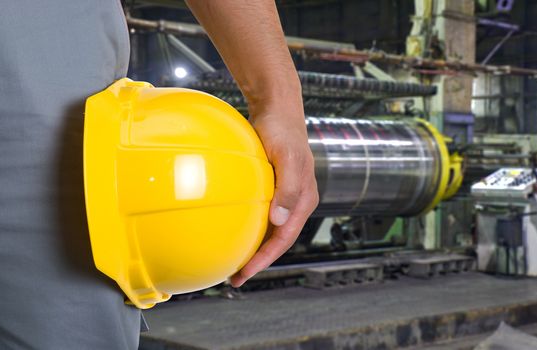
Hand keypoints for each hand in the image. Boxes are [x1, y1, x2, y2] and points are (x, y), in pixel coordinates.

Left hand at [229, 106, 318, 286]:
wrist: (277, 108)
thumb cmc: (282, 131)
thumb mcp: (287, 158)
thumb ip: (288, 189)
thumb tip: (279, 221)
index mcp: (303, 200)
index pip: (284, 238)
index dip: (266, 259)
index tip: (245, 273)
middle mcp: (296, 201)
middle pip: (278, 239)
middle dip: (259, 260)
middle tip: (236, 277)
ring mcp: (285, 195)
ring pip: (270, 229)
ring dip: (254, 246)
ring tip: (234, 261)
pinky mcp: (273, 186)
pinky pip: (261, 213)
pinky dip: (249, 226)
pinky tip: (232, 228)